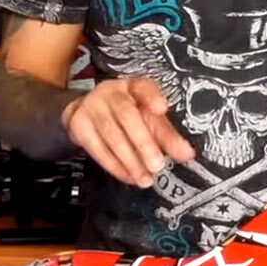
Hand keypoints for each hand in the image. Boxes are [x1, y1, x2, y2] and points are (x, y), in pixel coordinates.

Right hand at [62, 77, 195, 187]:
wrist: (85, 115)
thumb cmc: (125, 116)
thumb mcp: (148, 121)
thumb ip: (167, 136)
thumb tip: (187, 154)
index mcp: (133, 86)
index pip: (143, 87)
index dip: (152, 96)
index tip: (162, 109)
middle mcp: (111, 92)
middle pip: (126, 115)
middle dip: (143, 142)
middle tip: (157, 165)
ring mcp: (92, 107)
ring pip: (111, 134)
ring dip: (130, 160)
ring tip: (145, 178)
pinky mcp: (79, 125)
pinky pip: (96, 148)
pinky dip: (114, 165)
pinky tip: (127, 176)